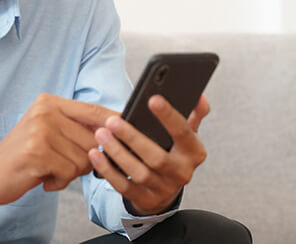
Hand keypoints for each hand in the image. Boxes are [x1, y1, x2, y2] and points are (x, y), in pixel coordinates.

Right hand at [0, 93, 116, 218]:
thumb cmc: (23, 156)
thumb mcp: (49, 132)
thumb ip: (76, 128)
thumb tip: (116, 130)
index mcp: (49, 102)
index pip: (93, 110)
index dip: (115, 123)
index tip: (129, 132)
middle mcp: (45, 111)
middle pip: (93, 139)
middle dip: (85, 159)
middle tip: (62, 164)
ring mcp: (40, 130)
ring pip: (84, 158)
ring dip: (70, 172)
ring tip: (49, 170)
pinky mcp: (36, 152)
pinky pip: (69, 172)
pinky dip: (60, 181)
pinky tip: (43, 178)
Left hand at [88, 94, 209, 214]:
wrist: (167, 189)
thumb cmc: (173, 153)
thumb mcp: (186, 135)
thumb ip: (193, 115)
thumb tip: (199, 96)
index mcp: (193, 152)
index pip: (183, 132)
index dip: (169, 116)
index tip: (152, 99)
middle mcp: (181, 172)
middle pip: (157, 157)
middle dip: (132, 138)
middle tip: (112, 121)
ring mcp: (163, 189)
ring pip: (139, 172)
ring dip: (117, 152)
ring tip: (101, 134)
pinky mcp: (145, 199)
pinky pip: (123, 186)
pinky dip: (108, 170)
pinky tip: (96, 154)